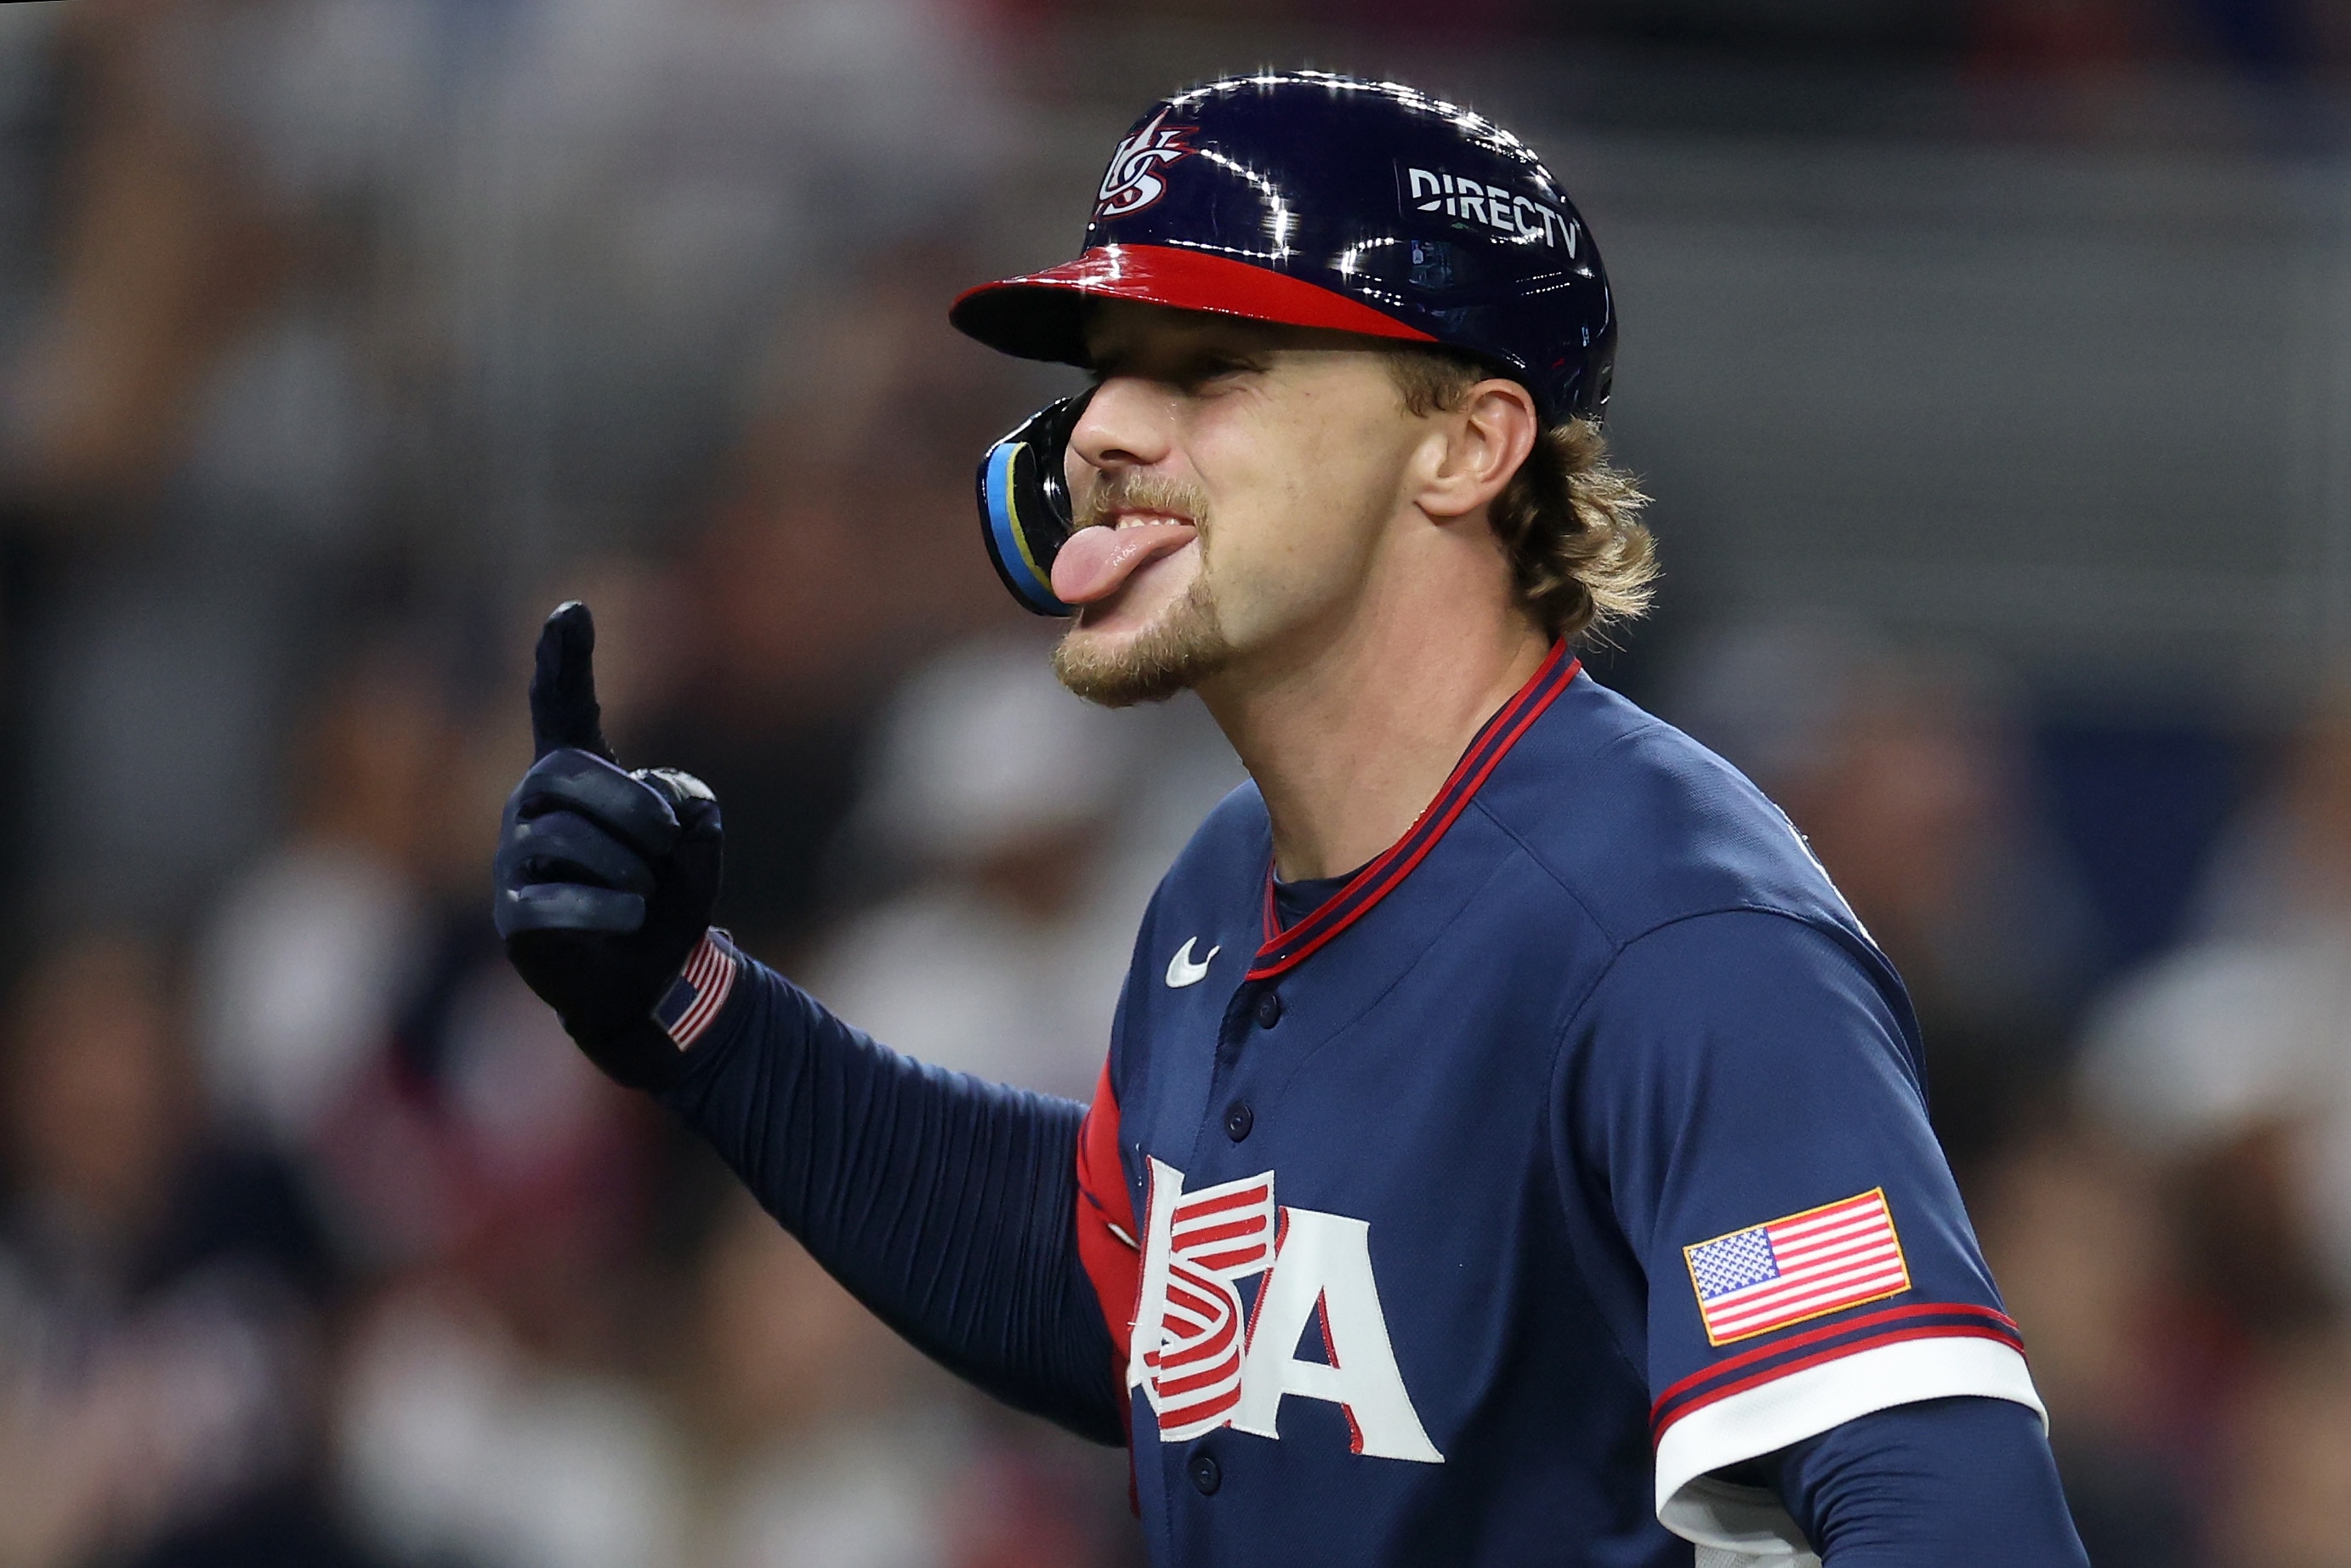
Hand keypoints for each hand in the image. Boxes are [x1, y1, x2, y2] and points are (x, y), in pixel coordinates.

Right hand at [495, 601, 725, 1087]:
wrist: (652, 982)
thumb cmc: (667, 901)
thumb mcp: (695, 841)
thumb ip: (688, 804)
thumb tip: (668, 806)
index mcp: (577, 778)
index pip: (560, 709)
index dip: (563, 660)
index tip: (572, 611)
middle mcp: (532, 807)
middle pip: (568, 774)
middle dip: (631, 806)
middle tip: (664, 839)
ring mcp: (514, 860)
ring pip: (568, 839)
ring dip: (628, 870)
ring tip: (640, 896)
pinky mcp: (513, 914)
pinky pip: (558, 899)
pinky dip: (609, 912)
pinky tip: (625, 921)